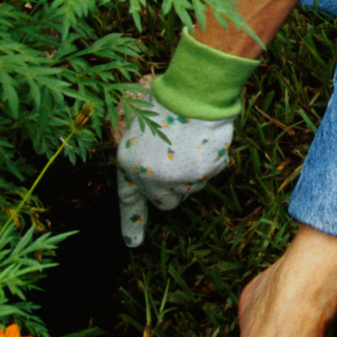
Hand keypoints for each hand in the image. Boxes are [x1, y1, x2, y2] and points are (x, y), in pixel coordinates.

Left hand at [115, 85, 234, 245]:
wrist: (192, 93)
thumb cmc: (161, 102)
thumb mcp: (136, 123)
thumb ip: (137, 151)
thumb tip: (146, 170)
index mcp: (128, 164)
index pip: (129, 200)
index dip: (131, 224)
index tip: (133, 244)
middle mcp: (151, 179)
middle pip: (164, 202)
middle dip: (170, 189)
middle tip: (176, 163)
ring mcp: (178, 180)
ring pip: (189, 190)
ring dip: (190, 175)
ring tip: (189, 143)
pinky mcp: (202, 176)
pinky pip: (208, 176)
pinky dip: (208, 164)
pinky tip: (203, 142)